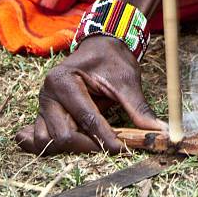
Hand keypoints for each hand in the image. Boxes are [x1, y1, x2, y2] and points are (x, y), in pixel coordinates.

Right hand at [15, 36, 165, 154]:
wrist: (100, 47)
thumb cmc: (112, 60)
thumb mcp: (127, 81)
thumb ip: (139, 108)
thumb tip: (158, 130)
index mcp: (64, 80)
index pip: (86, 118)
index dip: (105, 137)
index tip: (122, 148)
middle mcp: (47, 94)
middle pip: (63, 135)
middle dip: (89, 145)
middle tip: (113, 146)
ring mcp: (43, 105)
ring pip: (47, 141)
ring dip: (71, 148)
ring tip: (95, 142)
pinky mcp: (44, 114)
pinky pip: (39, 139)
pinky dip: (51, 147)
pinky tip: (69, 146)